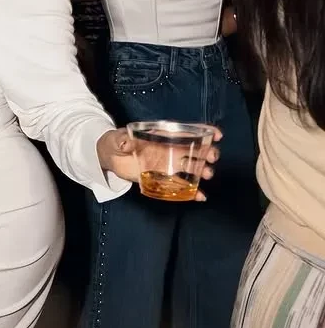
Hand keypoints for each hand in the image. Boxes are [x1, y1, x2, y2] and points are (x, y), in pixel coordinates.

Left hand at [97, 127, 221, 201]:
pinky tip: (201, 197)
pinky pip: (182, 186)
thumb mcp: (119, 139)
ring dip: (203, 171)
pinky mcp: (164, 179)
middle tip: (211, 159)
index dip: (204, 131)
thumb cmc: (118, 142)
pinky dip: (193, 192)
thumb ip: (123, 140)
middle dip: (208, 153)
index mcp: (164, 136)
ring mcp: (169, 165)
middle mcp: (171, 149)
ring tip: (207, 175)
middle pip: (195, 150)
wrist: (111, 157)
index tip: (216, 135)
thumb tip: (125, 143)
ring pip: (193, 168)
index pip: (188, 131)